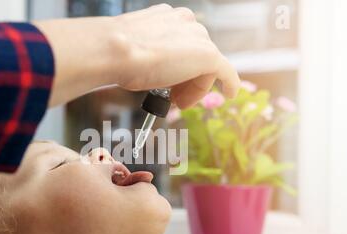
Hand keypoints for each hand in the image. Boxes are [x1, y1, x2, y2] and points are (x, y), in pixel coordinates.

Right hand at [34, 4, 239, 107]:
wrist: (114, 50)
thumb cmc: (114, 52)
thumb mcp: (130, 51)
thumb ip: (142, 55)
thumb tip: (134, 68)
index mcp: (167, 18)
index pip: (182, 44)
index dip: (178, 68)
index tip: (170, 85)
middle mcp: (186, 22)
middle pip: (197, 55)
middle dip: (187, 79)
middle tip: (175, 98)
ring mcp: (199, 38)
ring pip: (207, 67)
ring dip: (195, 87)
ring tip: (179, 102)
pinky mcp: (209, 56)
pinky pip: (227, 72)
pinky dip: (230, 84)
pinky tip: (232, 94)